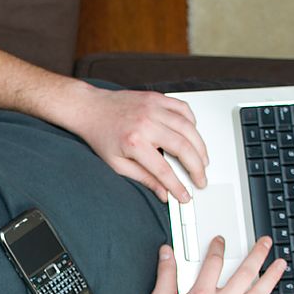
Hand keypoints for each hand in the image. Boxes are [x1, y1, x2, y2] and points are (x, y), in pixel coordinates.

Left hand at [62, 83, 208, 202]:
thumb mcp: (116, 164)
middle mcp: (146, 123)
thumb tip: (163, 193)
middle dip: (197, 167)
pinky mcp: (157, 98)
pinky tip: (192, 135)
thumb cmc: (101, 135)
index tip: (185, 195)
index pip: (163, 170)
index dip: (178, 186)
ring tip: (203, 161)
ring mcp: (153, 108)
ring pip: (188, 128)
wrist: (90, 109)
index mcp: (134, 143)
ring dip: (200, 147)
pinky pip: (183, 109)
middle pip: (183, 147)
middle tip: (201, 179)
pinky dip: (192, 123)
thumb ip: (142, 178)